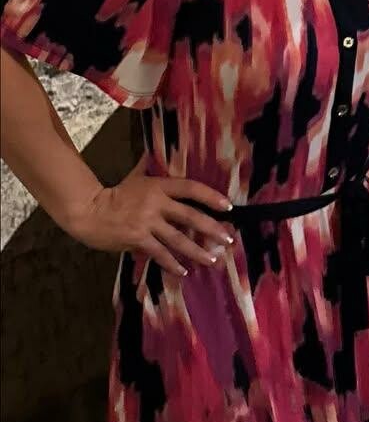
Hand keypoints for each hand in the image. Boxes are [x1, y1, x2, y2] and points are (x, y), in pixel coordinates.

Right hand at [66, 155, 233, 275]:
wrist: (88, 211)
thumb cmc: (114, 194)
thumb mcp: (134, 176)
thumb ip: (148, 165)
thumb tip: (153, 150)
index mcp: (158, 186)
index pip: (191, 188)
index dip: (210, 196)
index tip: (228, 206)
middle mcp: (156, 203)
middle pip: (190, 215)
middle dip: (212, 228)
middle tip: (228, 238)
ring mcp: (147, 223)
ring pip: (178, 239)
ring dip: (197, 251)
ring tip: (212, 260)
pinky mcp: (138, 239)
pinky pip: (160, 253)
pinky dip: (172, 263)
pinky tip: (184, 271)